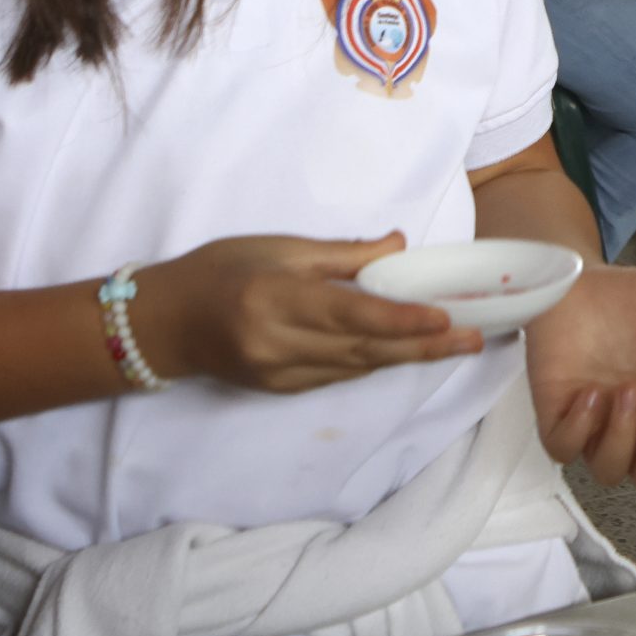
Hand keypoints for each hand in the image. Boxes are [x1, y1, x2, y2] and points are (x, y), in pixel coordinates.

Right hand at [131, 232, 482, 394]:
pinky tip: (403, 353)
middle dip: (423, 347)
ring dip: (406, 358)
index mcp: (278, 301)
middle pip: (365, 351)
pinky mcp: (278, 390)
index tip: (445, 317)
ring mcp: (279, 374)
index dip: (403, 321)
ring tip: (453, 344)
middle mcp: (280, 345)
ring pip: (357, 368)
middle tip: (474, 338)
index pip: (353, 316)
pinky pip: (338, 377)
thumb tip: (398, 245)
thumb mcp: (277, 248)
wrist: (162, 322)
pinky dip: (372, 364)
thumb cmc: (219, 270)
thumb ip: (341, 254)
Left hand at [527, 265, 635, 491]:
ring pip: (608, 471)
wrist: (579, 279)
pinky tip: (589, 392)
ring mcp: (593, 423)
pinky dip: (578, 429)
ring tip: (622, 390)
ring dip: (621, 437)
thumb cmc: (628, 298)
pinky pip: (562, 448)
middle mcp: (632, 422)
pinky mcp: (556, 414)